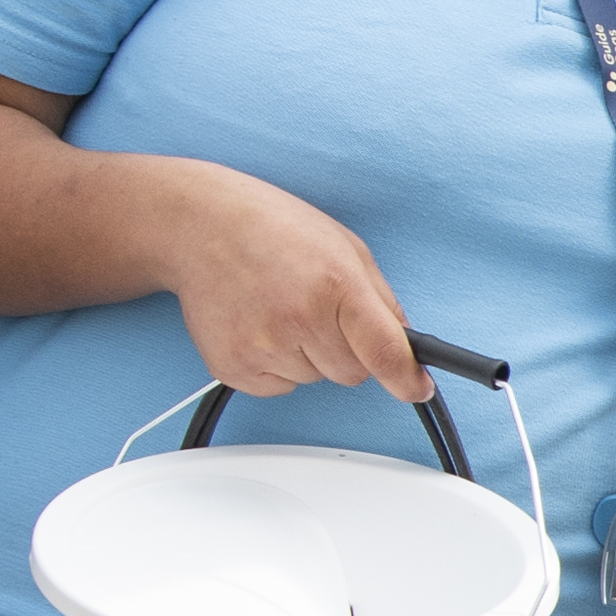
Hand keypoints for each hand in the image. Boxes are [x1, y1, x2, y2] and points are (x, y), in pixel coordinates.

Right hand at [157, 171, 416, 403]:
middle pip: (353, 374)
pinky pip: (280, 387)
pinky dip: (277, 365)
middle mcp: (300, 319)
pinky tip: (260, 325)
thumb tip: (404, 346)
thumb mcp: (345, 247)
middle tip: (317, 310)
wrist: (199, 225)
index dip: (406, 379)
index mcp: (336, 285)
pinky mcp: (233, 367)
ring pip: (315, 380)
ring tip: (281, 309)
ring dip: (308, 355)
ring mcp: (263, 347)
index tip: (417, 389)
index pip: (384, 352)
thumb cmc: (273, 229)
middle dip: (347, 350)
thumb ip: (381, 300)